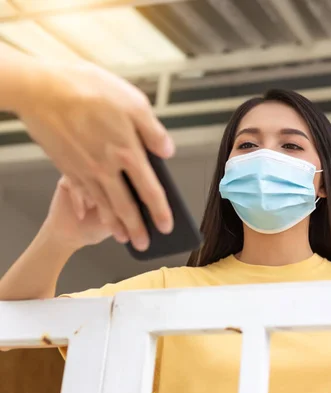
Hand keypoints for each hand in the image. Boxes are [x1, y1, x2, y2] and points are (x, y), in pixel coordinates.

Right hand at [15, 61, 173, 250]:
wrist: (41, 90)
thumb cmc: (89, 90)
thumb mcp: (133, 103)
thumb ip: (153, 131)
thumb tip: (168, 152)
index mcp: (129, 152)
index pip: (151, 190)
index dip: (160, 211)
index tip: (167, 226)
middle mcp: (108, 167)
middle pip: (126, 206)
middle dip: (137, 229)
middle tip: (144, 244)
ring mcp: (85, 170)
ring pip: (104, 205)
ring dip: (115, 224)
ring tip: (124, 238)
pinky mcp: (67, 167)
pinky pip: (85, 195)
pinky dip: (94, 210)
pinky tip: (98, 214)